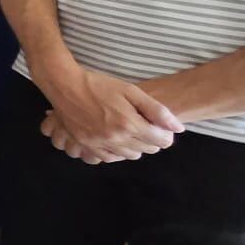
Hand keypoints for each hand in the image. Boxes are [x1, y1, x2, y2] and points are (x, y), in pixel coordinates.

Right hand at [38, 65, 183, 162]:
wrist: (66, 86)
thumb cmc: (100, 85)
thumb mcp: (131, 91)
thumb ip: (156, 110)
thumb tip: (178, 128)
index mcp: (130, 124)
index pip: (161, 141)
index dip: (165, 133)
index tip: (159, 125)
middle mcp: (117, 138)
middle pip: (147, 150)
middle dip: (151, 139)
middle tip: (145, 125)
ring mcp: (101, 144)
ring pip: (130, 156)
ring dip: (136, 146)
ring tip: (130, 131)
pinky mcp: (88, 146)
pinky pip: (111, 158)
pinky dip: (118, 152)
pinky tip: (116, 139)